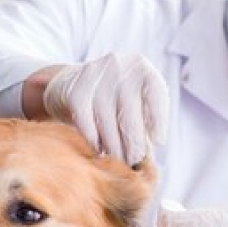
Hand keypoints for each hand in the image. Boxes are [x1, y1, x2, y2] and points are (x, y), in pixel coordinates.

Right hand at [40, 52, 168, 165]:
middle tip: (134, 160)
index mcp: (140, 67)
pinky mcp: (75, 90)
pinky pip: (86, 122)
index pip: (155, 91)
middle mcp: (118, 66)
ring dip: (114, 146)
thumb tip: (151, 157)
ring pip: (107, 120)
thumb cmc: (111, 98)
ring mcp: (94, 75)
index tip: (158, 141)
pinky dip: (94, 140)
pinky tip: (100, 150)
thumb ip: (144, 120)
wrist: (69, 82)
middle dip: (133, 141)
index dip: (158, 118)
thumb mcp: (133, 100)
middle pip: (129, 111)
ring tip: (119, 160)